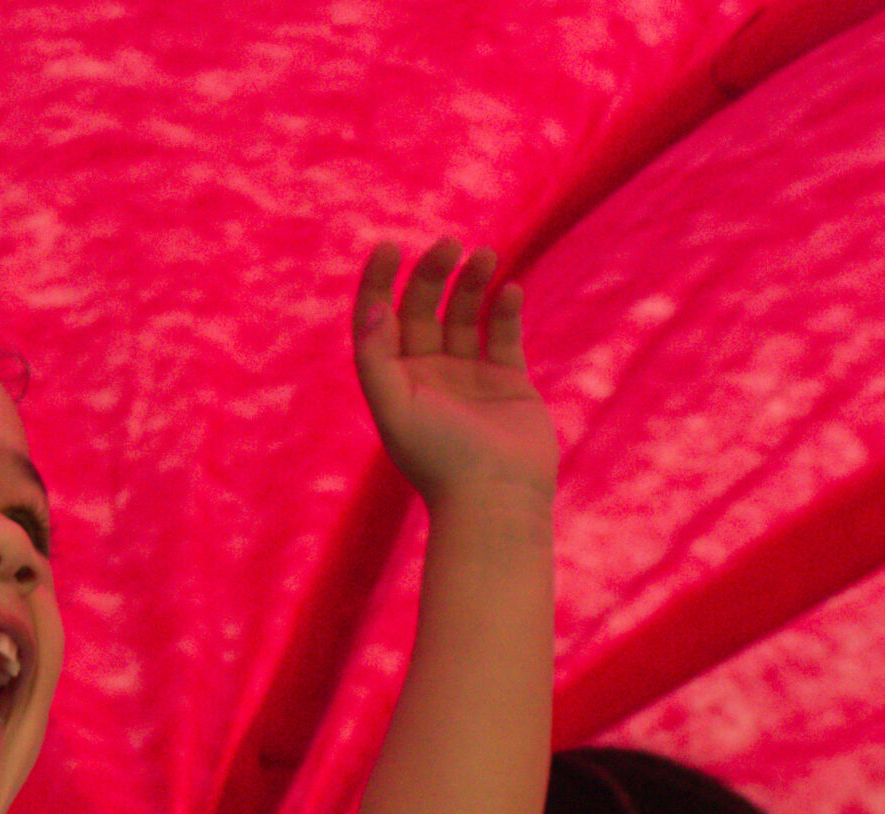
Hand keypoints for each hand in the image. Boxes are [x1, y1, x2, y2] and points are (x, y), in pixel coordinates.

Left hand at [352, 240, 558, 507]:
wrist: (496, 498)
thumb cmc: (440, 458)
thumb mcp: (394, 406)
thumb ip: (376, 356)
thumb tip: (375, 306)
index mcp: (394, 380)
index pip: (379, 318)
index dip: (378, 280)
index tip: (389, 245)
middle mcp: (428, 374)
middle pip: (423, 308)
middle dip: (433, 273)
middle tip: (450, 244)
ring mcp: (469, 377)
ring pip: (465, 315)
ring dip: (471, 283)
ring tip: (484, 256)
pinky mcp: (508, 382)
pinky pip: (503, 335)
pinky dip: (505, 310)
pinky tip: (510, 290)